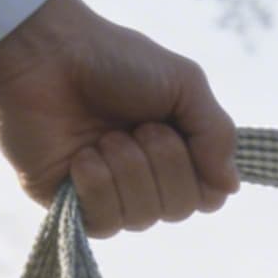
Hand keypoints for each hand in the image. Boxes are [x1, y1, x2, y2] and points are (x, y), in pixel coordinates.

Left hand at [0, 0, 236, 237]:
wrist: (47, 54)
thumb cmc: (113, 60)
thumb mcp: (185, 84)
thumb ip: (216, 134)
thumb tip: (230, 186)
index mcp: (175, 151)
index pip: (208, 197)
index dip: (199, 174)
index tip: (178, 134)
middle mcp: (144, 179)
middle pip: (178, 209)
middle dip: (162, 162)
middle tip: (137, 125)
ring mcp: (107, 194)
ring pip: (141, 217)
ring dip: (126, 168)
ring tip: (103, 135)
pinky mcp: (70, 205)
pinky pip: (104, 223)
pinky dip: (96, 185)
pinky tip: (81, 156)